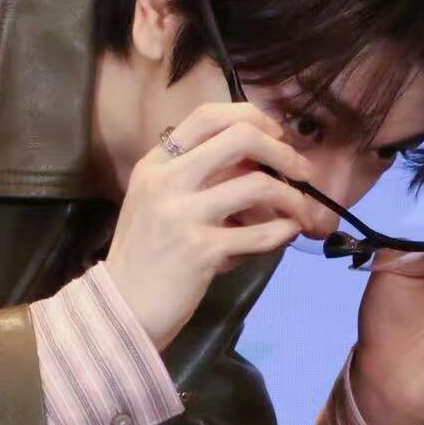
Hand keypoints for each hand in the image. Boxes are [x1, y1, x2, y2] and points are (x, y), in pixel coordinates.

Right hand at [104, 103, 315, 350]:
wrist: (122, 308)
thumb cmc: (144, 257)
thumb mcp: (157, 204)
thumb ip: (195, 179)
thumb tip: (256, 163)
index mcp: (156, 165)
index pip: (208, 116)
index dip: (252, 118)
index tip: (275, 136)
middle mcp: (167, 182)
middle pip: (240, 137)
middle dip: (282, 151)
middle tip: (301, 171)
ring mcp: (182, 215)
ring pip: (258, 184)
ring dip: (292, 197)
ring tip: (301, 211)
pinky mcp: (200, 250)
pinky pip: (259, 234)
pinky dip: (284, 232)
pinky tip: (289, 234)